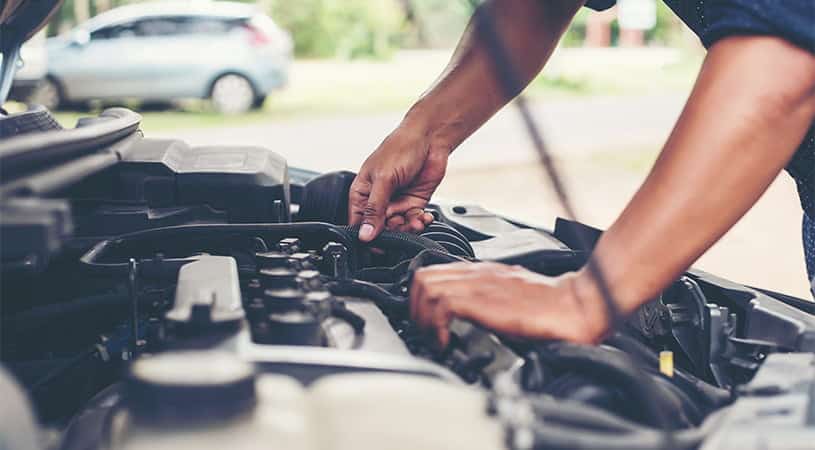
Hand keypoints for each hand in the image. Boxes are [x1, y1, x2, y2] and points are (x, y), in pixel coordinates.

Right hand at [349, 124, 447, 241]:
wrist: (429, 138)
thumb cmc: (400, 149)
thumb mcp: (384, 179)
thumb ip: (374, 209)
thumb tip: (364, 235)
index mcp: (362, 193)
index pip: (358, 223)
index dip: (366, 236)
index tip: (376, 244)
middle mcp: (378, 200)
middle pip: (380, 229)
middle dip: (392, 232)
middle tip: (401, 227)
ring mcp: (396, 202)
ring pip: (398, 228)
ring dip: (408, 229)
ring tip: (416, 222)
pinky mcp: (414, 203)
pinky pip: (414, 221)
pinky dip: (420, 223)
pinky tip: (424, 218)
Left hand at [410, 262, 608, 346]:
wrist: (576, 305)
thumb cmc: (551, 306)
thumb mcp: (510, 299)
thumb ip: (488, 301)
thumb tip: (469, 320)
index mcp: (482, 271)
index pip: (433, 272)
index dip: (420, 299)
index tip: (427, 323)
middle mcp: (477, 273)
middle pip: (422, 276)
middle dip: (414, 308)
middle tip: (426, 332)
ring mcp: (479, 284)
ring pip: (426, 286)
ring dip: (422, 317)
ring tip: (434, 338)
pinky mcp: (484, 299)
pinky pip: (442, 303)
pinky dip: (435, 324)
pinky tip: (446, 341)